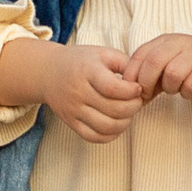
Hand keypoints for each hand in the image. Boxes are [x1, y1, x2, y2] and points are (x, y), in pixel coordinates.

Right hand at [0, 36, 143, 143]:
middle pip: (113, 109)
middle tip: (137, 101)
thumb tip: (142, 79)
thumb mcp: (102, 53)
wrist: (49, 72)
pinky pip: (93, 137)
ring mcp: (73, 110)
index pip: (113, 88)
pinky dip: (110, 135)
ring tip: (129, 113)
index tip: (138, 88)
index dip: (132, 91)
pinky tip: (117, 124)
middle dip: (133, 107)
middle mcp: (78, 92)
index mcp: (87, 71)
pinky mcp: (70, 122)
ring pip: (106, 126)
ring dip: (125, 123)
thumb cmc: (81, 61)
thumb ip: (125, 63)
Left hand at [126, 31, 191, 99]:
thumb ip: (150, 74)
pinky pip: (191, 85)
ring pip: (172, 75)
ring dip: (171, 88)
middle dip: (147, 83)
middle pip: (153, 63)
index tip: (133, 90)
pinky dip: (188, 93)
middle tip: (150, 95)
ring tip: (177, 89)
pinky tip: (191, 91)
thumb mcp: (169, 63)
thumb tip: (128, 93)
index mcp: (165, 40)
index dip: (132, 75)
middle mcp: (179, 42)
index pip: (139, 54)